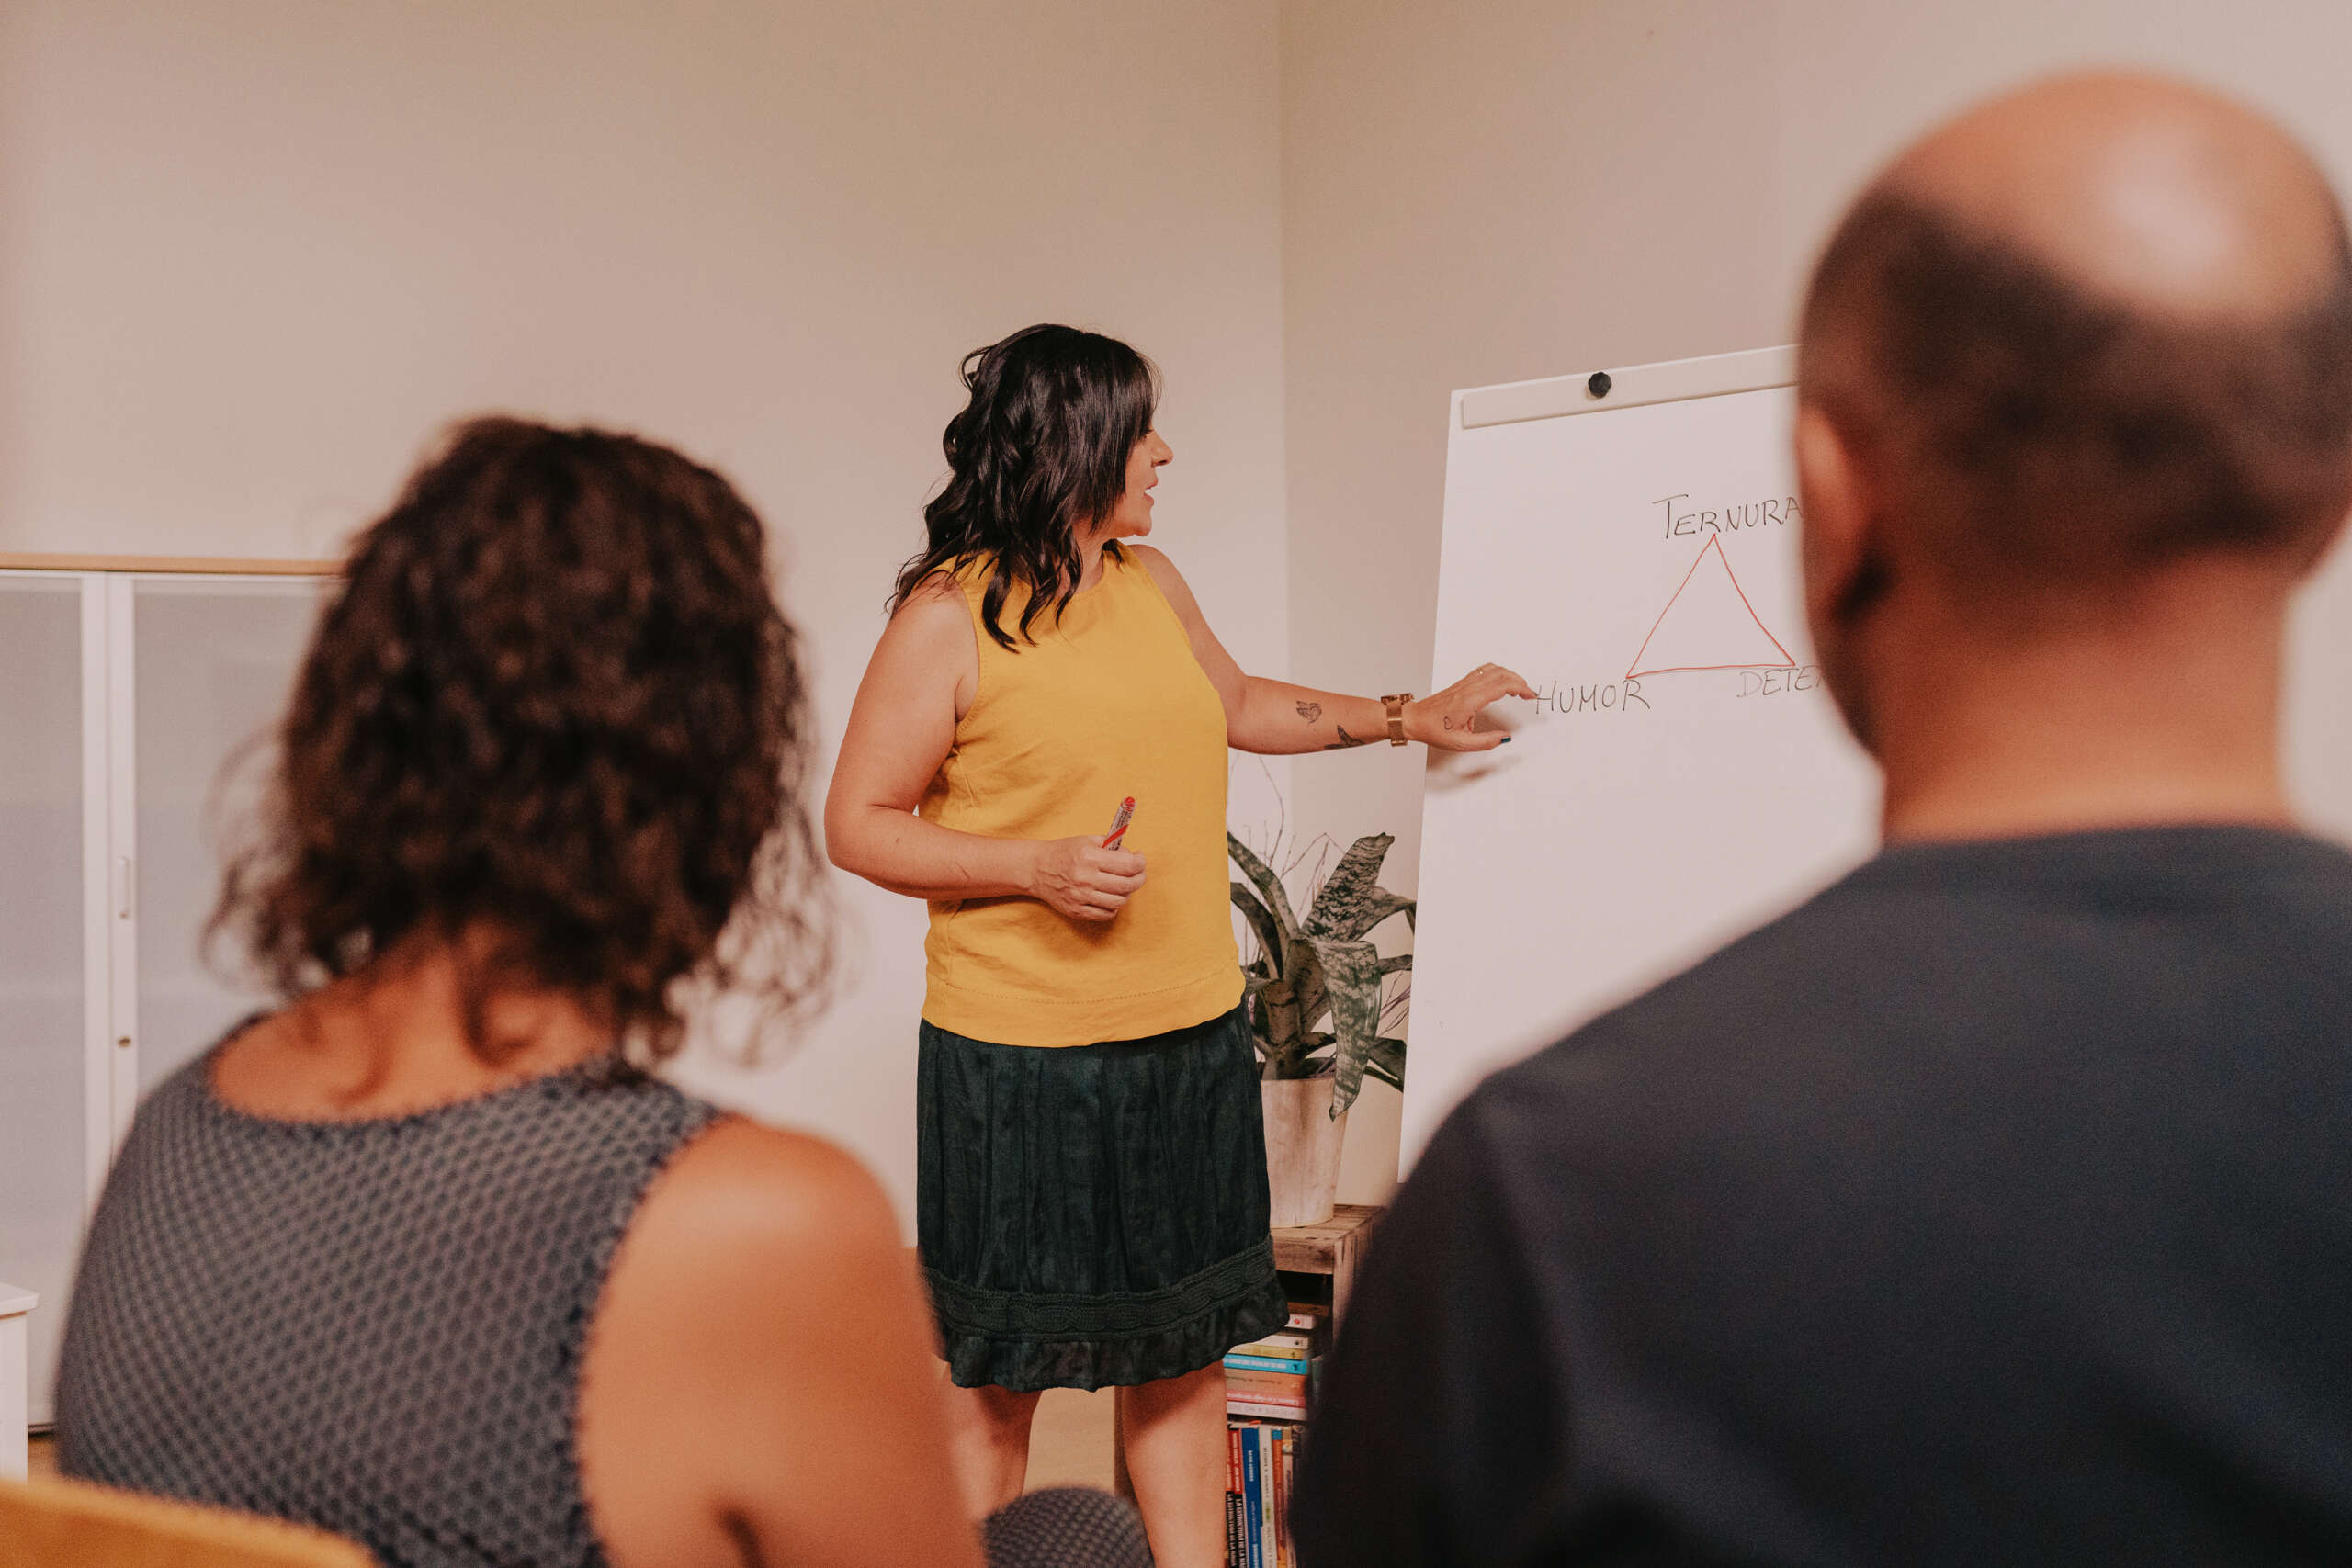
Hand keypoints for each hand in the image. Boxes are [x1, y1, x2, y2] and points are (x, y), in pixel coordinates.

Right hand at [1026, 837, 1147, 921]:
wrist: (1037, 869)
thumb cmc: (1064, 853)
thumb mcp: (1087, 840)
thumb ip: (1112, 845)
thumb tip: (1132, 856)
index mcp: (1090, 858)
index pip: (1128, 865)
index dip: (1140, 863)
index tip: (1140, 860)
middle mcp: (1086, 878)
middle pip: (1127, 885)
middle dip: (1139, 878)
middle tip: (1138, 874)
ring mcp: (1081, 897)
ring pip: (1119, 901)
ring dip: (1126, 893)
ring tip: (1122, 885)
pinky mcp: (1077, 911)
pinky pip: (1106, 914)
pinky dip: (1113, 906)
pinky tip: (1109, 896)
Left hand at [1409, 663, 1536, 751]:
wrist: (1414, 719)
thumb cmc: (1433, 730)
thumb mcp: (1460, 743)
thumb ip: (1485, 742)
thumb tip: (1505, 738)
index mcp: (1470, 700)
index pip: (1501, 686)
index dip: (1520, 688)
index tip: (1530, 696)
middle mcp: (1468, 688)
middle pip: (1500, 674)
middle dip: (1519, 681)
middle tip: (1529, 693)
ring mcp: (1464, 683)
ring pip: (1492, 669)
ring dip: (1509, 675)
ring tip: (1519, 688)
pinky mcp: (1462, 683)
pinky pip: (1483, 671)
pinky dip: (1498, 673)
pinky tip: (1502, 681)